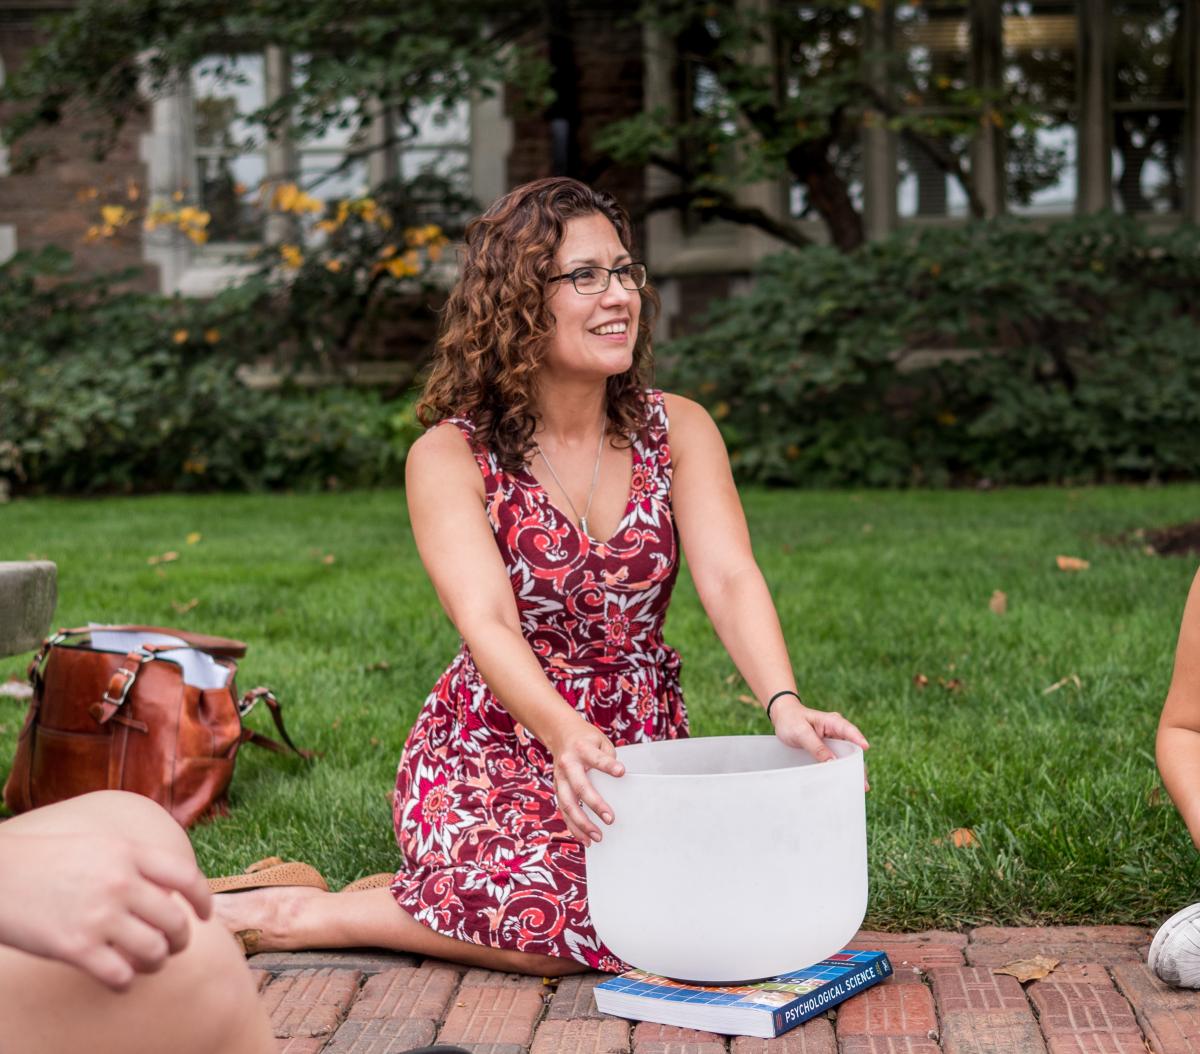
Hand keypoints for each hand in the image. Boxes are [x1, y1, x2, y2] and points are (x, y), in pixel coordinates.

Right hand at [0, 831, 212, 990]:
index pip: (186, 877)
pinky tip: (120, 979)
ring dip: (157, 963)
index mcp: (129, 853)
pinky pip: (119, 975)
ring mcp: (99, 916)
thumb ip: (134, 862)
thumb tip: (167, 888)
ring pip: (153, 952)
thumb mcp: (99, 844)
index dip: (203, 900)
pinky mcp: (75, 947)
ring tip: (149, 963)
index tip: (205, 915)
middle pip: (174, 921)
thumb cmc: (46, 860)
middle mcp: (120, 883)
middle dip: (180, 940)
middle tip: (174, 947)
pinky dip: (126, 982)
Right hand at [547, 716, 624, 844]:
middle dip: (595, 804)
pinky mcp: (557, 789)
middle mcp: (568, 764)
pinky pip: (563, 810)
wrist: (561, 734)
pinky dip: (573, 826)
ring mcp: (560, 778)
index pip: (596, 758)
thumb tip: (618, 781)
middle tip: (610, 819)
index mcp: (581, 748)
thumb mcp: (600, 741)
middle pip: (580, 787)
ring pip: (568, 804)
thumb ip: (608, 758)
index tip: (621, 772)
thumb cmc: (586, 739)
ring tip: (597, 837)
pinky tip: (584, 838)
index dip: (608, 765)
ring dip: (582, 823)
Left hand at [769, 696, 870, 788]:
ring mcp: (834, 740)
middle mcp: (837, 730)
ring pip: (847, 755)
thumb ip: (816, 746)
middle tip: (863, 783)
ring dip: (852, 770)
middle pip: (853, 748)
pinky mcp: (829, 748)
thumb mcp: (801, 733)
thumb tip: (832, 762)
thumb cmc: (791, 721)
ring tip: (859, 787)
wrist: (783, 717)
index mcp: (832, 721)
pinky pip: (838, 758)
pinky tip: (845, 782)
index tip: (866, 747)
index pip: (848, 730)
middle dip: (858, 765)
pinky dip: (842, 769)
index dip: (858, 738)